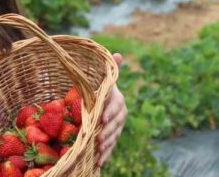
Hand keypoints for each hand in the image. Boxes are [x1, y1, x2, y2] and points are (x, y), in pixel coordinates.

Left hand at [96, 53, 126, 167]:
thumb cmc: (100, 86)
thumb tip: (118, 55)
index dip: (110, 112)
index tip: (102, 119)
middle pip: (116, 124)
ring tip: (99, 151)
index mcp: (118, 99)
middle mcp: (120, 114)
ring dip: (107, 145)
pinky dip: (106, 155)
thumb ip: (110, 69)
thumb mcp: (103, 78)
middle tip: (99, 139)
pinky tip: (99, 162)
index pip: (116, 106)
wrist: (102, 99)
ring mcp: (117, 126)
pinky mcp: (112, 136)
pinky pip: (111, 146)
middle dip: (108, 132)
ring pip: (114, 136)